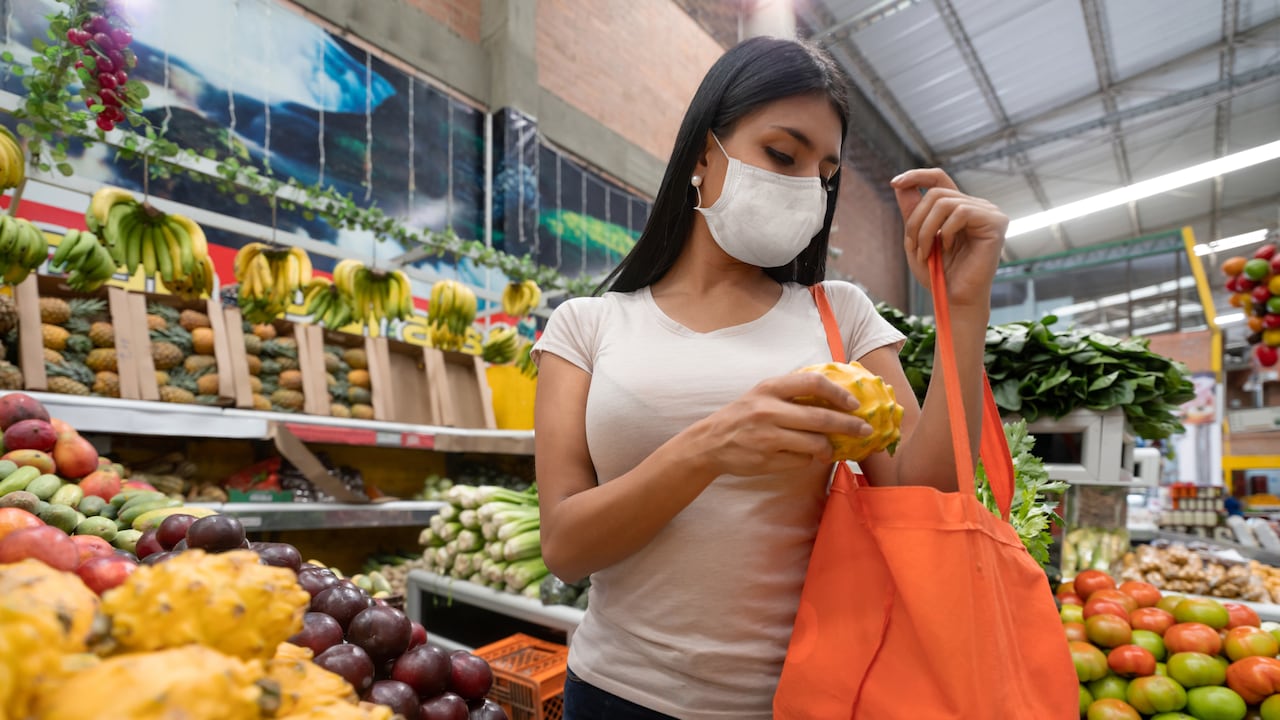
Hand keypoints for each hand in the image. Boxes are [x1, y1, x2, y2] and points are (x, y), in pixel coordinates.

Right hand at [689, 373, 872, 476]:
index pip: (813, 383)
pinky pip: (802, 460)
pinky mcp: (768, 459)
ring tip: (831, 448)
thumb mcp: (762, 394)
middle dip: (849, 425)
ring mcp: (768, 436)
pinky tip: (802, 455)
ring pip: (815, 444)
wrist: (711, 442)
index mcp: (770, 388)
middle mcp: (769, 410)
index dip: (839, 393)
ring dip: (829, 447)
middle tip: (866, 429)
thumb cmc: (743, 415)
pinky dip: (808, 459)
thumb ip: (792, 392)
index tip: (854, 403)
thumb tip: (835, 395)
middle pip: (821, 418)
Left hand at [891, 169, 1006, 307]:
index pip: (939, 179)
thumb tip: (899, 184)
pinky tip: (948, 249)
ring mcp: (988, 213)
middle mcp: (976, 206)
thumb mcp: (916, 239)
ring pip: (945, 202)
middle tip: (913, 247)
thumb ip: (911, 212)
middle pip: (936, 193)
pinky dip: (946, 232)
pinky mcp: (996, 222)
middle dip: (916, 220)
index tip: (894, 182)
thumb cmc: (938, 273)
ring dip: (926, 229)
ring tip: (926, 252)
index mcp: (959, 207)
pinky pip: (961, 212)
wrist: (954, 299)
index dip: (916, 176)